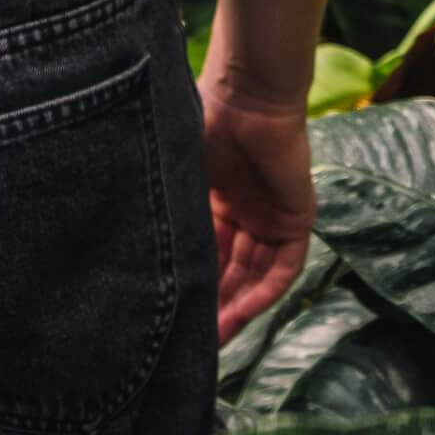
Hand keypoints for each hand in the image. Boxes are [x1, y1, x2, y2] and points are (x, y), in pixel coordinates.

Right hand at [198, 67, 315, 343]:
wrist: (247, 95)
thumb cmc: (207, 120)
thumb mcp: (182, 173)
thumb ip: (175, 207)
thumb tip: (137, 247)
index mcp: (218, 197)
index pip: (207, 251)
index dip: (194, 282)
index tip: (174, 314)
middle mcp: (246, 211)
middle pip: (232, 269)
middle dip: (216, 304)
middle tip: (195, 339)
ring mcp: (272, 215)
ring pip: (256, 273)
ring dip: (239, 304)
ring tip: (216, 336)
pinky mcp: (296, 217)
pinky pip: (284, 266)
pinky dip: (266, 290)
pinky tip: (244, 311)